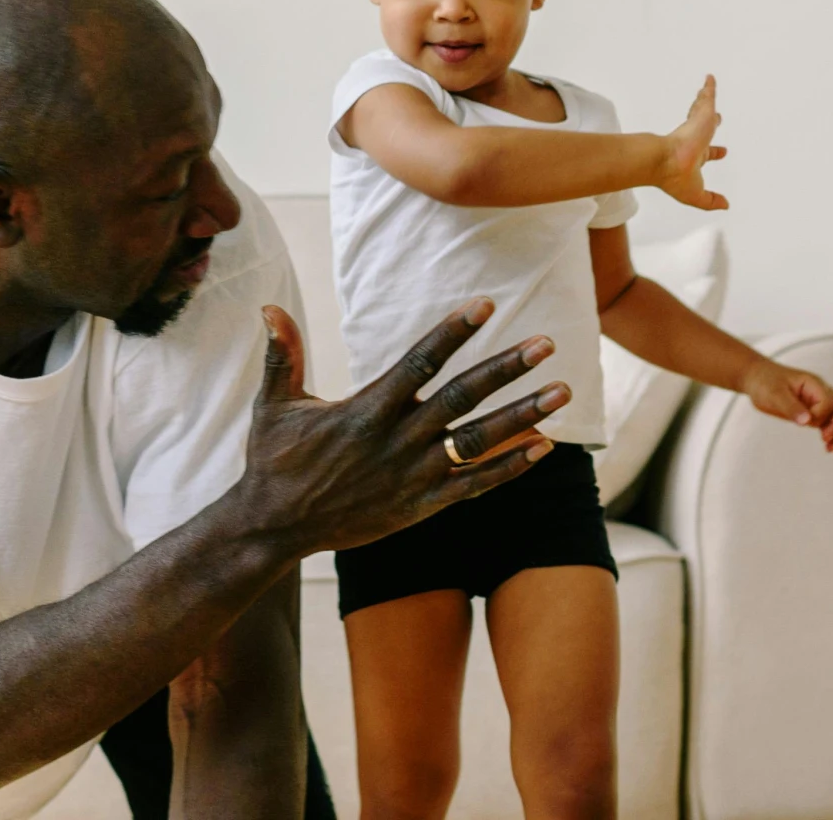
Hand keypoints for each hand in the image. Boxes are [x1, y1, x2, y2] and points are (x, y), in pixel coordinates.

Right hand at [236, 300, 569, 555]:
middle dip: (506, 368)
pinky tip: (544, 447)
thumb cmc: (273, 460)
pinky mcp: (420, 506)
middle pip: (463, 397)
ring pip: (478, 441)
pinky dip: (510, 467)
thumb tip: (270, 308)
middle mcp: (396, 440)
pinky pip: (474, 485)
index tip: (487, 304)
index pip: (420, 361)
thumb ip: (283, 355)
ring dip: (523, 415)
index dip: (454, 332)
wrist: (275, 528)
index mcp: (366, 409)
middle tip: (546, 343)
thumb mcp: (274, 405)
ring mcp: (412, 475)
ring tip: (562, 391)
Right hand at [656, 75, 729, 210]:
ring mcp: (696, 126)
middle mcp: (694, 139)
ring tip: (707, 91)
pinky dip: (710, 88)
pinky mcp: (700, 114)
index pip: (707, 153)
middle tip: (716, 117)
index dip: (714, 153)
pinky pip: (707, 97)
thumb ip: (711, 200)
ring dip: (705, 101)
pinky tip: (711, 79)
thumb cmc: (676, 178)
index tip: (722, 152)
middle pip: (704, 128)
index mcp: (694, 157)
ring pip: (702, 110)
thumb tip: (726, 205)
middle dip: (710, 123)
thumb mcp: (697, 195)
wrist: (666, 161)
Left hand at [742, 360, 832, 452]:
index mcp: (813, 383)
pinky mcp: (815, 411)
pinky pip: (831, 423)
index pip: (827, 402)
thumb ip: (791, 406)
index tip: (804, 422)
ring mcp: (820, 401)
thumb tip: (807, 421)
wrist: (757, 379)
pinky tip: (832, 449)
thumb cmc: (765, 383)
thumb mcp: (774, 394)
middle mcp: (821, 391)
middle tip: (826, 439)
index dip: (819, 415)